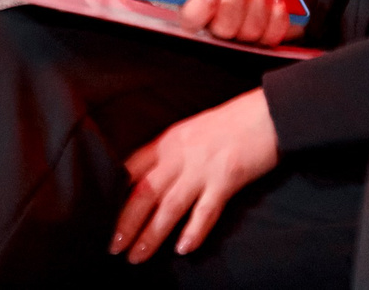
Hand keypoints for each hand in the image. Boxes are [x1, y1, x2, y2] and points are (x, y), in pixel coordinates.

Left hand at [112, 87, 278, 260]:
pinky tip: (183, 249)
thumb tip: (156, 177)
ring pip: (169, 206)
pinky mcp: (227, 178)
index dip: (115, 193)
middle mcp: (179, 155)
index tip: (101, 214)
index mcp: (168, 141)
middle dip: (125, 222)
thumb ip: (173, 152)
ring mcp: (202, 168)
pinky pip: (206, 210)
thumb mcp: (192, 131)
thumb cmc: (232, 122)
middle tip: (113, 247)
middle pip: (144, 192)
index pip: (131, 168)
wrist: (267, 112)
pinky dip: (194, 231)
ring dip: (151, 234)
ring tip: (136, 256)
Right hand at [167, 0, 300, 46]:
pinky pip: (272, 37)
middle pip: (223, 28)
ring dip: (258, 3)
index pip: (190, 19)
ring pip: (249, 33)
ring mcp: (239, 38)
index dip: (202, 8)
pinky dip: (277, 16)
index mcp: (190, 9)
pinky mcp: (262, 38)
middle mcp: (213, 30)